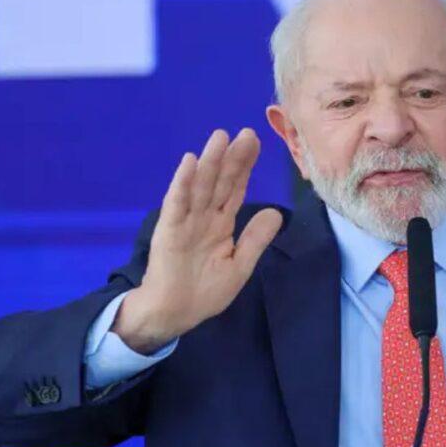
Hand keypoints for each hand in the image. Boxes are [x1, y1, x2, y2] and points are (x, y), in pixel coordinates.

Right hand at [113, 128, 283, 353]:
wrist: (174, 314)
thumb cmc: (205, 292)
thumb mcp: (240, 265)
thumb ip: (256, 238)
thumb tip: (276, 213)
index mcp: (220, 223)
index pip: (235, 188)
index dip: (245, 166)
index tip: (257, 142)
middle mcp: (203, 216)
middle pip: (220, 181)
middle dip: (232, 157)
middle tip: (245, 132)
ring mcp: (185, 221)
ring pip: (200, 186)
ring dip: (209, 162)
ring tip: (219, 138)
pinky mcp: (170, 231)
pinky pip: (177, 203)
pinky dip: (183, 183)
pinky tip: (190, 163)